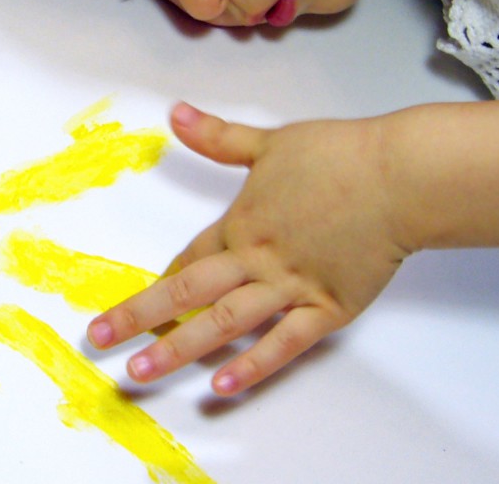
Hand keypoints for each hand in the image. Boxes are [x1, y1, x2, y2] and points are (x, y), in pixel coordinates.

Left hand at [87, 102, 410, 395]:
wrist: (398, 177)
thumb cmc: (339, 155)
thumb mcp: (269, 141)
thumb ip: (218, 136)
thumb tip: (176, 112)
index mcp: (241, 223)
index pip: (190, 259)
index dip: (160, 282)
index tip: (134, 306)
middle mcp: (256, 259)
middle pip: (188, 293)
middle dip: (140, 318)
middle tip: (100, 341)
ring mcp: (289, 287)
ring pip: (224, 324)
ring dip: (179, 348)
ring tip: (141, 371)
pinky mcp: (327, 308)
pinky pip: (283, 344)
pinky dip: (252, 366)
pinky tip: (222, 386)